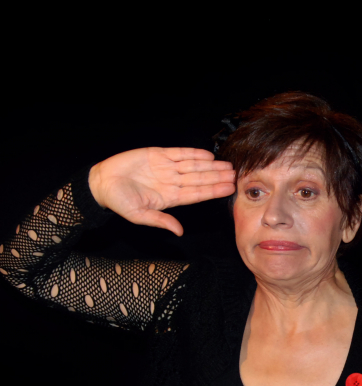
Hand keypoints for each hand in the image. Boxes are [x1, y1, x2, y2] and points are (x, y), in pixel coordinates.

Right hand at [88, 147, 235, 235]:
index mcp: (170, 198)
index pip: (197, 194)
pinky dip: (193, 153)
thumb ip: (160, 221)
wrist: (101, 183)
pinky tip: (207, 155)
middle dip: (217, 177)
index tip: (229, 189)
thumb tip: (178, 232)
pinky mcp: (158, 155)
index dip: (213, 191)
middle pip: (199, 179)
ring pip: (193, 166)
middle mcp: (172, 182)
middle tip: (235, 175)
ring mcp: (166, 168)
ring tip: (226, 165)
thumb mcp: (139, 215)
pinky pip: (179, 153)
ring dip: (210, 166)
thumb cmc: (119, 201)